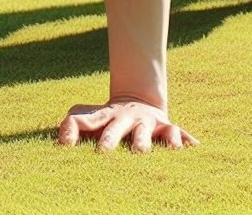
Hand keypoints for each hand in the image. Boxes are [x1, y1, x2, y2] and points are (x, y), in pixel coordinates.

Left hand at [57, 99, 198, 153]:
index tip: (65, 146)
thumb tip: (62, 141)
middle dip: (109, 139)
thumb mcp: (91, 117)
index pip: (88, 122)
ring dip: (142, 142)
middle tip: (103, 151)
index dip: (75, 131)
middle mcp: (126, 119)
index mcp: (106, 117)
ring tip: (140, 151)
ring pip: (145, 133)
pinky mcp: (167, 128)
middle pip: (116, 128)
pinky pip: (177, 133)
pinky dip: (183, 140)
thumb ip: (73, 125)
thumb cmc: (110, 118)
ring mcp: (147, 123)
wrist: (139, 100)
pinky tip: (190, 147)